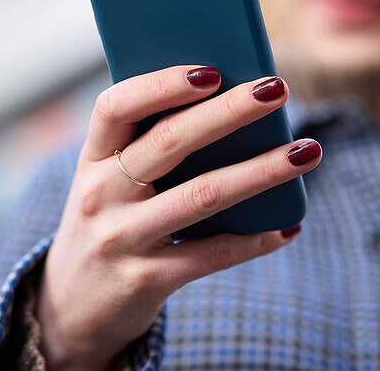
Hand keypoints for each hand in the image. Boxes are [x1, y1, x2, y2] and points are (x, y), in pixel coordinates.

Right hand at [35, 65, 320, 370]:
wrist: (73, 310)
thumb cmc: (110, 223)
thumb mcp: (111, 183)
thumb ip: (151, 147)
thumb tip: (236, 105)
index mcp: (91, 158)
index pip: (115, 106)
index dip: (162, 84)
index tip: (212, 69)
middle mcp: (99, 194)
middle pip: (170, 141)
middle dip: (230, 111)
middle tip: (278, 88)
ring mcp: (120, 239)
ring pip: (202, 195)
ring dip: (261, 170)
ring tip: (307, 151)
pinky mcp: (145, 281)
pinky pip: (211, 254)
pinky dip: (254, 239)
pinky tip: (289, 225)